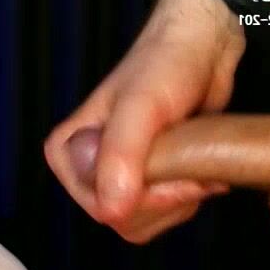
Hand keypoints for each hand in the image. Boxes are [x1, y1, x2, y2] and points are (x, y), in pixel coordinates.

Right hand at [44, 0, 245, 242]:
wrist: (202, 47)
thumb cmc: (164, 67)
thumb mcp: (141, 107)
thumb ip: (121, 155)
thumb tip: (111, 211)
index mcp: (67, 153)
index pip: (101, 207)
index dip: (145, 197)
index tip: (176, 165)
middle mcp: (85, 169)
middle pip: (123, 219)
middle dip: (166, 198)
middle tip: (190, 161)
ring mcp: (115, 176)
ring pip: (145, 222)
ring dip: (181, 198)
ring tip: (195, 159)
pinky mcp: (146, 181)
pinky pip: (163, 215)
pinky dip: (188, 198)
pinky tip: (200, 170)